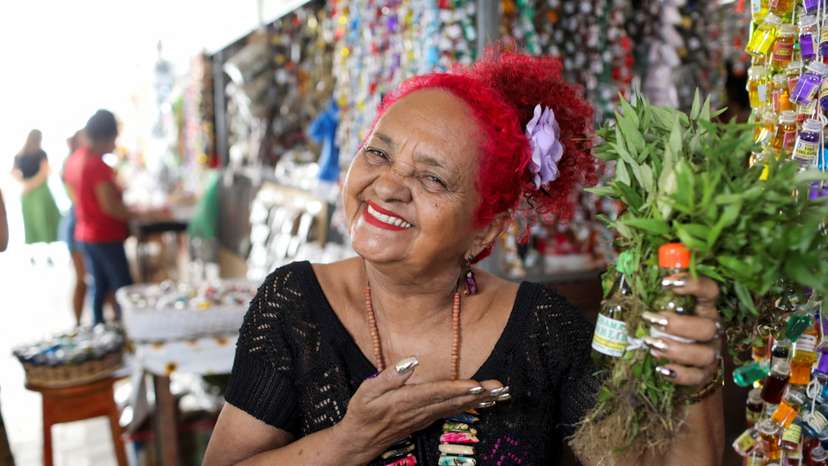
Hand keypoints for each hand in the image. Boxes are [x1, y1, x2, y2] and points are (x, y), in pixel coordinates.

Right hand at [336, 357, 504, 459]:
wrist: (361, 440)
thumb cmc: (362, 411)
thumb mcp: (368, 390)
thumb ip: (390, 376)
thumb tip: (411, 361)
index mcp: (406, 401)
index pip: (436, 393)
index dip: (457, 389)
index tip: (477, 385)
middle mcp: (420, 410)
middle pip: (453, 401)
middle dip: (479, 394)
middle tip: (501, 388)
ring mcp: (425, 417)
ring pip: (456, 407)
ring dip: (479, 400)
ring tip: (500, 393)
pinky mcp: (427, 420)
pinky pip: (452, 411)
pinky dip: (469, 405)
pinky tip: (483, 402)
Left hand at [642, 275, 721, 386]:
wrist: (681, 362)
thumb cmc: (669, 330)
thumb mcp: (666, 311)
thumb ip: (655, 299)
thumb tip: (628, 282)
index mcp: (704, 309)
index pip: (710, 291)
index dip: (693, 284)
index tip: (666, 283)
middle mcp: (712, 329)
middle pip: (708, 327)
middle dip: (679, 325)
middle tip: (652, 321)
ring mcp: (711, 352)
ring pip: (704, 353)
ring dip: (677, 350)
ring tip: (651, 344)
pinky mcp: (705, 374)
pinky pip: (697, 376)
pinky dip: (680, 374)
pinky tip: (662, 369)